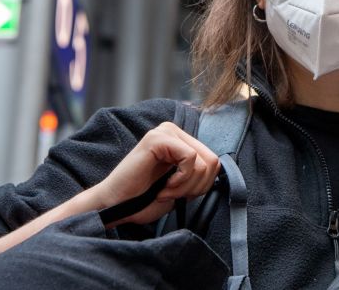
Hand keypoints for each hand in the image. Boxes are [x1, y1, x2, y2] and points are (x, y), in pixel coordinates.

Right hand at [93, 122, 219, 225]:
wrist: (117, 207)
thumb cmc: (145, 198)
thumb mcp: (182, 185)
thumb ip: (200, 172)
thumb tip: (220, 165)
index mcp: (181, 140)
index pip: (215, 162)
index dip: (201, 186)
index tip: (179, 194)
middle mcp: (174, 131)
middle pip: (213, 161)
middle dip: (195, 186)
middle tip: (171, 193)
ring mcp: (165, 131)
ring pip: (204, 161)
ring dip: (186, 185)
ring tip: (165, 190)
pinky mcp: (157, 138)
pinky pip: (190, 158)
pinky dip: (181, 179)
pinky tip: (164, 186)